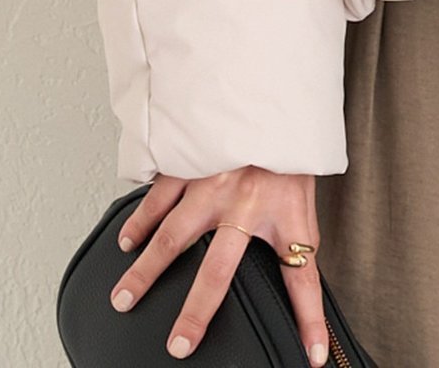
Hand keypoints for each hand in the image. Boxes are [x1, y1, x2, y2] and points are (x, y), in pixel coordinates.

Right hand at [108, 165, 331, 362]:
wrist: (277, 97)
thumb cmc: (289, 154)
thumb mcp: (304, 204)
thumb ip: (299, 253)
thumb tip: (311, 309)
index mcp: (283, 213)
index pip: (302, 276)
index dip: (309, 318)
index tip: (313, 357)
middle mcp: (246, 202)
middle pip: (218, 270)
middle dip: (197, 312)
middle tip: (178, 345)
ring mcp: (214, 182)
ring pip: (173, 235)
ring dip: (147, 270)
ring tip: (125, 298)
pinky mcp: (192, 162)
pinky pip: (159, 197)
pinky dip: (139, 221)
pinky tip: (125, 241)